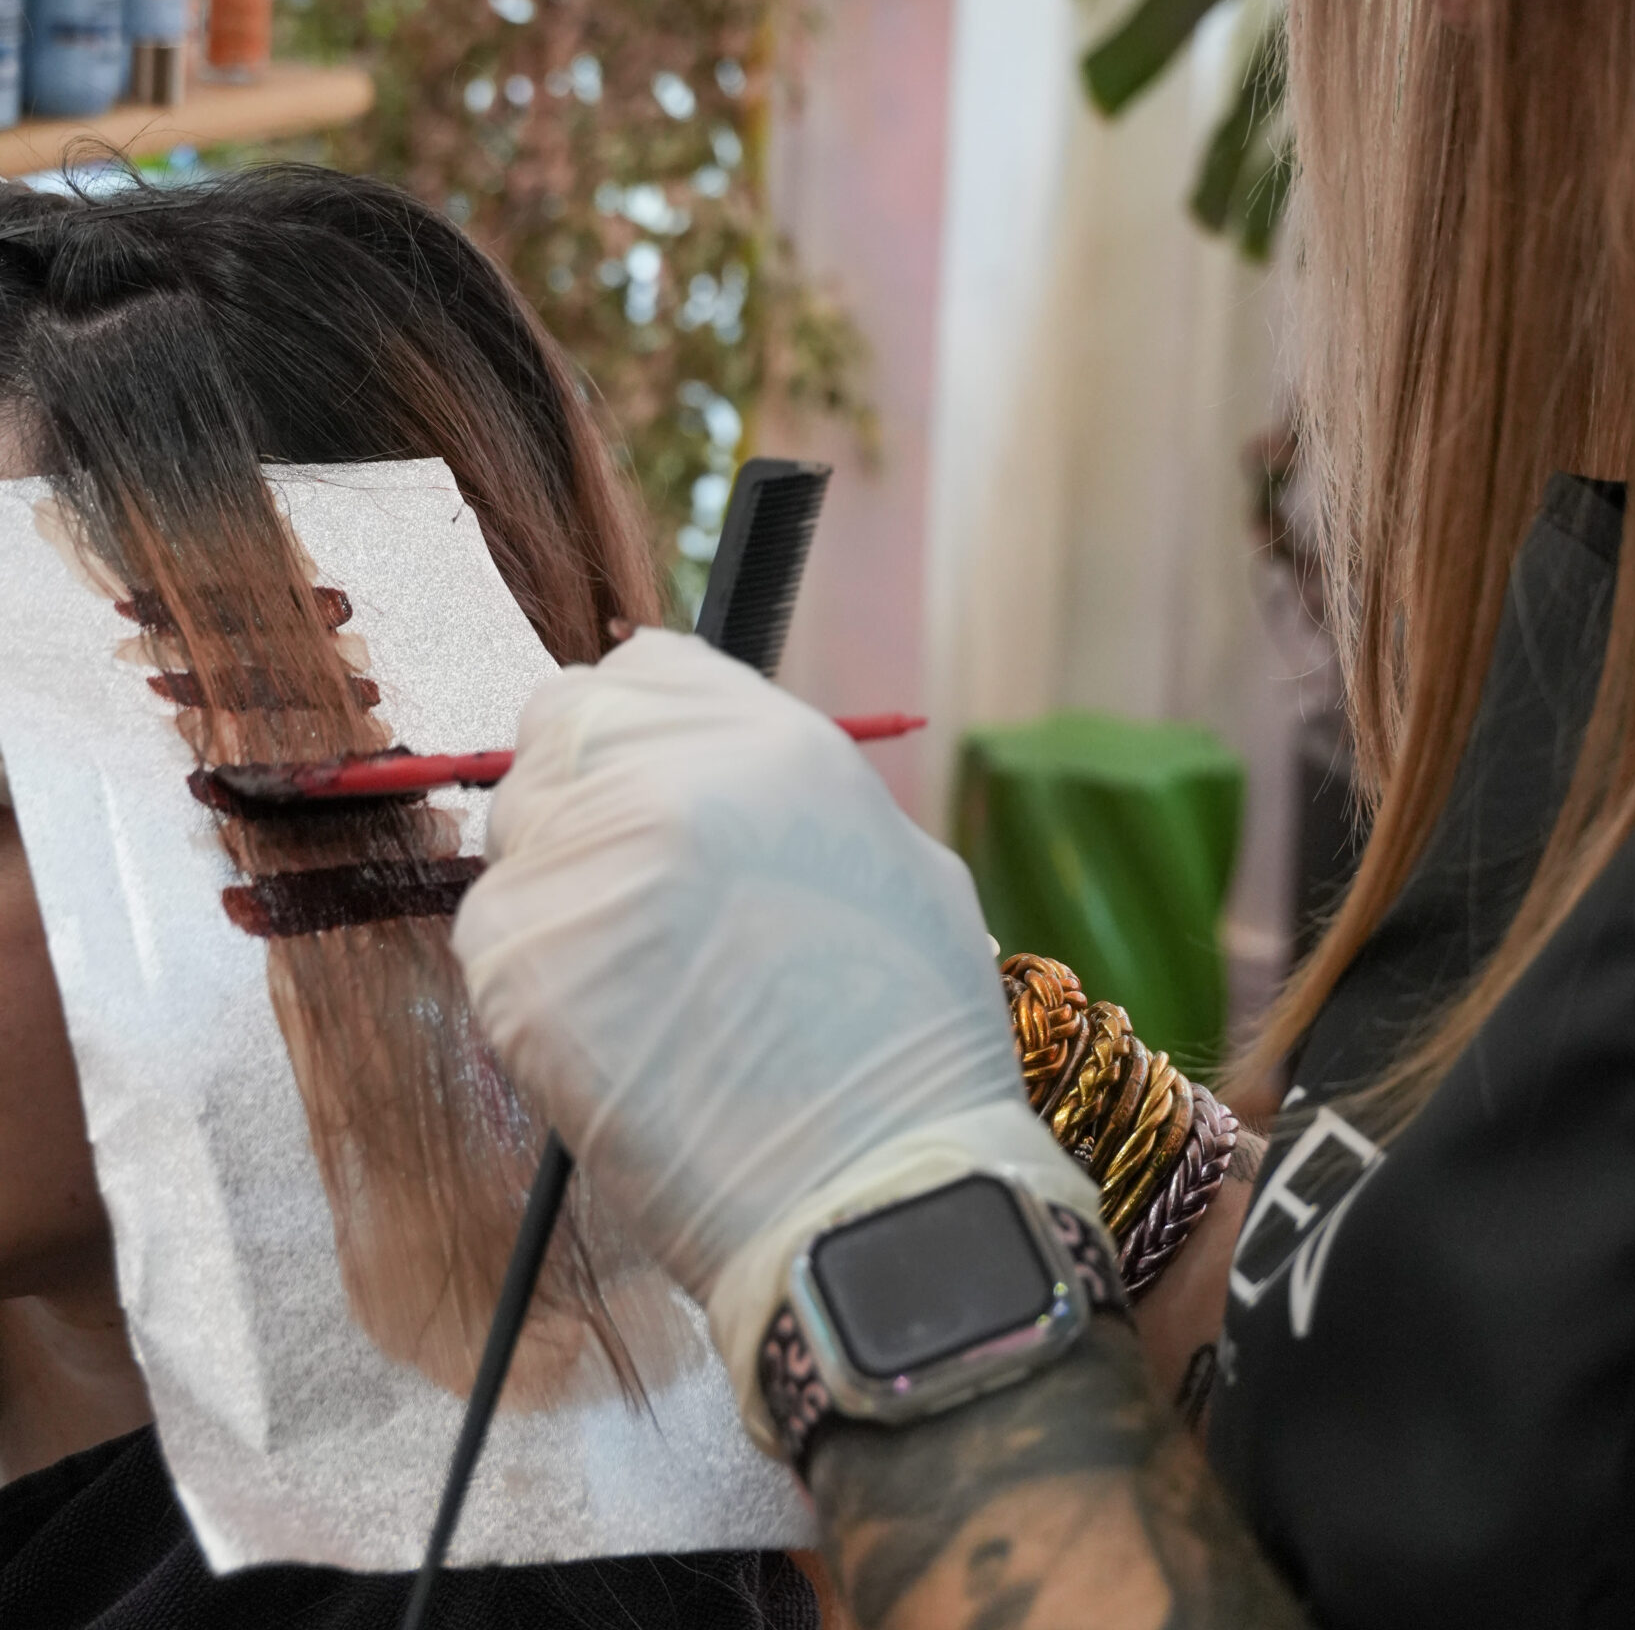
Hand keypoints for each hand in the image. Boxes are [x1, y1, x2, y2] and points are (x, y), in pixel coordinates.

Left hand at [453, 631, 1095, 1430]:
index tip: (644, 775)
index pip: (643, 666)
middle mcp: (670, 779)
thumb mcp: (890, 862)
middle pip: (558, 726)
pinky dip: (535, 974)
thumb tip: (703, 770)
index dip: (638, 723)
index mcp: (774, 743)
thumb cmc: (908, 1049)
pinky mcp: (518, 962)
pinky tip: (611, 1031)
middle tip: (623, 881)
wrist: (869, 1200)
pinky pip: (494, 930)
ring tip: (637, 978)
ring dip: (558, 884)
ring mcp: (585, 865)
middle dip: (582, 789)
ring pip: (516, 832)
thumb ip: (779, 791)